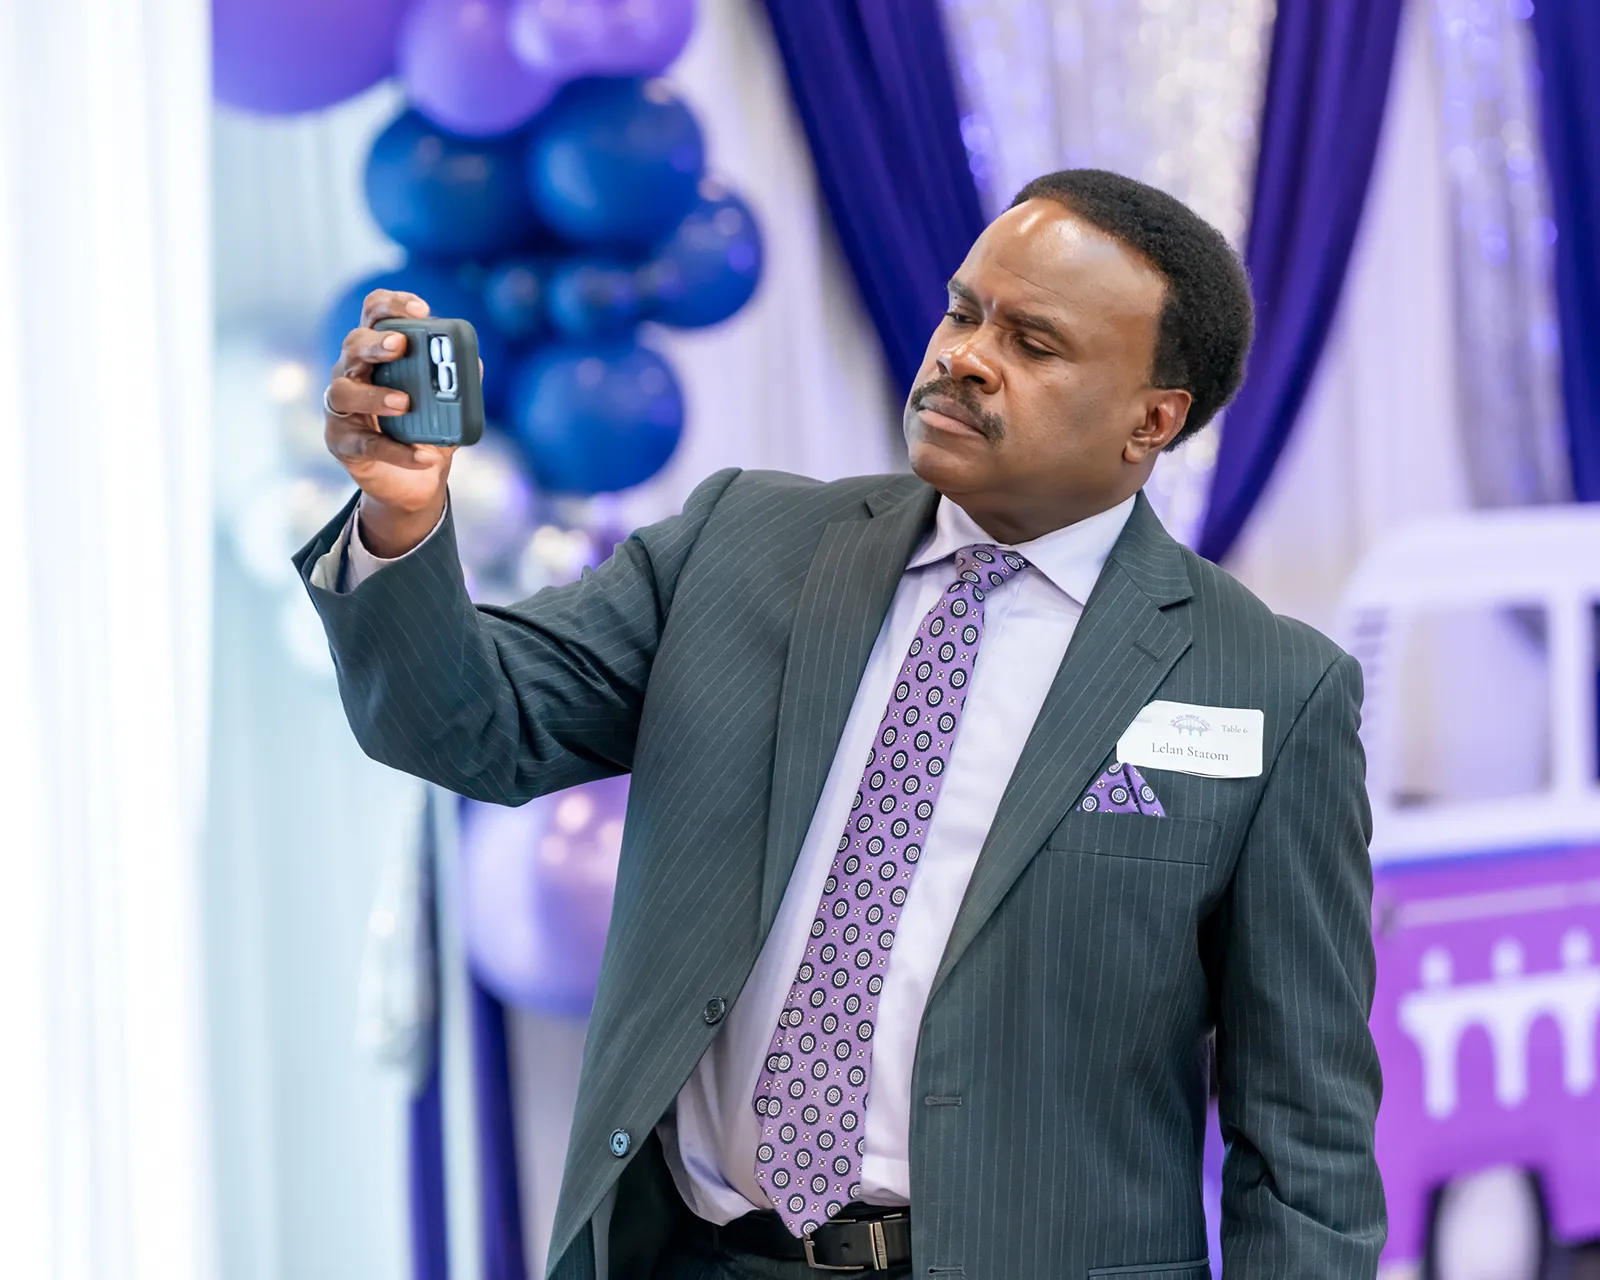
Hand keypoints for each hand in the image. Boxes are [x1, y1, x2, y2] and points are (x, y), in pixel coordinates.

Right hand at [324, 289, 453, 557]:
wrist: (412, 482)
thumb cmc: (423, 428)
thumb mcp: (447, 404)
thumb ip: (457, 382)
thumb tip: (475, 363)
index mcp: (378, 352)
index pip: (374, 314)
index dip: (392, 304)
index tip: (421, 309)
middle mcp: (353, 372)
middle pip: (353, 345)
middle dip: (376, 343)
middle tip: (400, 346)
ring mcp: (342, 407)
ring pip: (343, 392)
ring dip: (374, 395)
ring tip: (404, 404)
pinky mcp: (342, 442)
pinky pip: (365, 444)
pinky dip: (396, 451)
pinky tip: (423, 455)